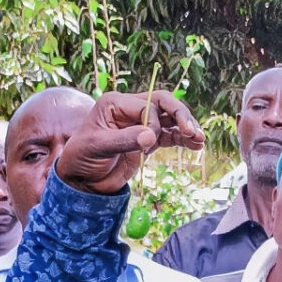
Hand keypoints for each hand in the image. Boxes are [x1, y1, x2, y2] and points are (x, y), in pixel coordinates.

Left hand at [56, 90, 204, 194]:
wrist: (82, 179)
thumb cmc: (82, 158)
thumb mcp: (98, 147)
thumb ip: (124, 140)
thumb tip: (151, 137)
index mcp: (116, 103)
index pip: (147, 104)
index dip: (155, 121)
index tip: (149, 142)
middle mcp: (131, 109)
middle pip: (163, 104)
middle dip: (180, 115)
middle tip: (192, 131)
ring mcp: (141, 125)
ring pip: (170, 119)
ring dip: (186, 127)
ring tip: (200, 139)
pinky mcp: (147, 141)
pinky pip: (169, 136)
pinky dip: (183, 140)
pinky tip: (196, 145)